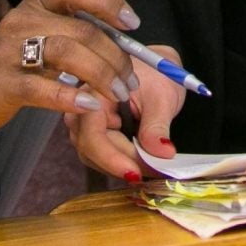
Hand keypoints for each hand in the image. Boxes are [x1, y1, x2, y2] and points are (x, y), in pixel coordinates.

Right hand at [0, 0, 140, 136]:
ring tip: (118, 93)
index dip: (107, 3)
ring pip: (65, 54)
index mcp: (38, 3)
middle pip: (81, 31)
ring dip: (100, 75)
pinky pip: (40, 88)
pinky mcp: (2, 83)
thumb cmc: (16, 55)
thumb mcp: (47, 26)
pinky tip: (89, 105)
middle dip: (114, 56)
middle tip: (130, 80)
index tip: (132, 24)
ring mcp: (10, 51)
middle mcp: (23, 20)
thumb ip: (84, 9)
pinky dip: (69, 96)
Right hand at [64, 43, 186, 181]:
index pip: (92, 135)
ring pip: (97, 158)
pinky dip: (125, 163)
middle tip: (157, 172)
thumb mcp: (162, 96)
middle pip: (94, 150)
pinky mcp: (95, 137)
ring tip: (155, 168)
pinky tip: (145, 164)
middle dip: (126, 165)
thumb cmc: (156, 75)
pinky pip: (104, 157)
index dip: (111, 159)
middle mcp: (82, 111)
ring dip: (125, 166)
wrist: (155, 72)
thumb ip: (157, 125)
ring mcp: (86, 126)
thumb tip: (160, 153)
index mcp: (94, 94)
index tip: (136, 174)